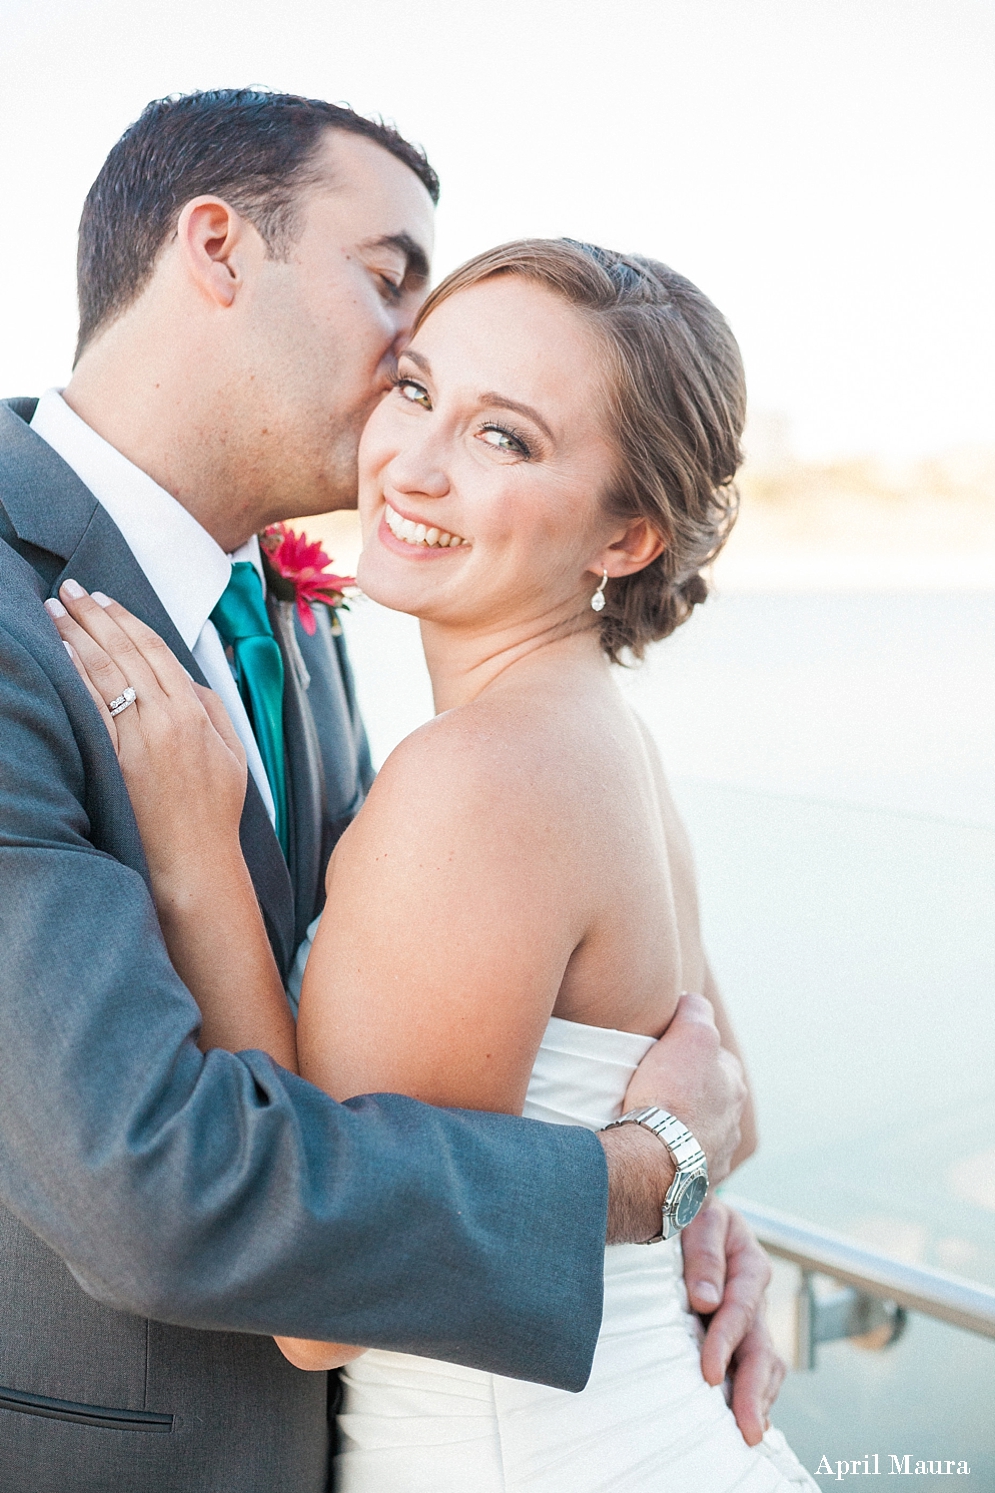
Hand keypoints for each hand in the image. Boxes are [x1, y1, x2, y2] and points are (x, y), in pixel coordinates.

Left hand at [45, 581, 246, 891]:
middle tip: (69, 589)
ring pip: (105, 672)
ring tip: (53, 610)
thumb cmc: (213, 811)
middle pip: (124, 651)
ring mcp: (139, 740)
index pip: (155, 649)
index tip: (104, 598)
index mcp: (195, 711)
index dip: (127, 619)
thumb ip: (211, 709)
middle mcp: (167, 718)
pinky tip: (60, 653)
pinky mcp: (116, 762)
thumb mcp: (232, 753)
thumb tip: (187, 678)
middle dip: (94, 614)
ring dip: (76, 635)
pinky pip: (92, 709)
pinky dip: (76, 676)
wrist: (195, 859)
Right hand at [623, 993, 745, 1183]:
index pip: (716, 1058)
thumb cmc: (669, 1095)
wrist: (651, 1160)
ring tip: (649, 1127)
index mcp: (734, 1088)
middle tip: (652, 1088)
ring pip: (699, 1137)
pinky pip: (684, 1172)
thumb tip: (693, 1002)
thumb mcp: (690, 1034)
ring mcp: (716, 1160)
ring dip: (681, 1132)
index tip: (663, 1053)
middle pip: (709, 1100)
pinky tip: (652, 1162)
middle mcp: (732, 1125)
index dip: (689, 1051)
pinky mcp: (695, 1189)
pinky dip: (672, 1166)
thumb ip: (696, 1010)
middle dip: (687, 1094)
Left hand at [682, 1198, 784, 1445]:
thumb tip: (706, 1301)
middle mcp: (756, 1297)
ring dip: (760, 1400)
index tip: (709, 1374)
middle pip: (762, 1349)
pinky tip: (747, 1420)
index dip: (725, 1343)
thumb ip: (703, 1256)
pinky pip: (758, 1369)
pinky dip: (756, 1395)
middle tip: (747, 1429)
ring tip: (750, 1434)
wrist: (692, 1204)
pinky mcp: (743, 1333)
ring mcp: (754, 1318)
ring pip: (767, 1364)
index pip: (738, 1310)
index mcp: (749, 1265)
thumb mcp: (698, 1216)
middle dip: (753, 1391)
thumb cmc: (692, 1209)